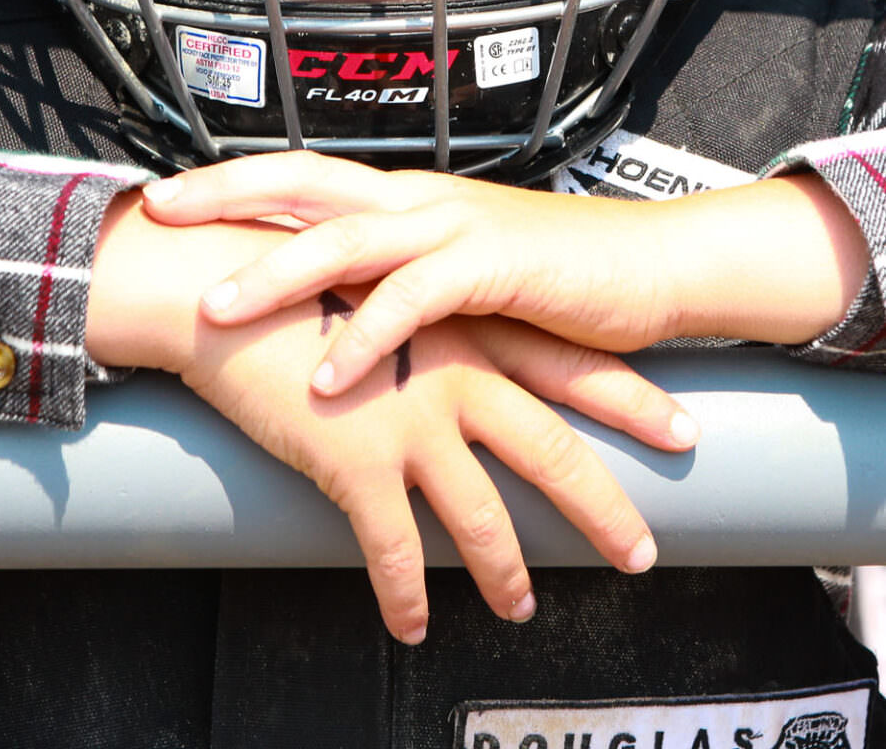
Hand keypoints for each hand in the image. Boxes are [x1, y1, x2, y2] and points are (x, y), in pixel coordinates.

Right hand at [89, 191, 694, 642]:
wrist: (222, 288)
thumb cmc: (297, 280)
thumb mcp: (382, 282)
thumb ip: (431, 311)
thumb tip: (459, 342)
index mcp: (465, 328)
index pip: (569, 368)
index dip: (630, 401)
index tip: (683, 431)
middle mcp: (453, 376)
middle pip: (552, 452)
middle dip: (602, 510)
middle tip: (640, 552)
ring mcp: (410, 422)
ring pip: (482, 517)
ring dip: (506, 572)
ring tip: (520, 608)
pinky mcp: (356, 462)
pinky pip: (393, 550)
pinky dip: (405, 595)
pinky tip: (411, 625)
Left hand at [140, 151, 684, 395]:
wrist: (649, 266)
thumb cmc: (551, 273)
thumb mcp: (460, 270)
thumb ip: (400, 277)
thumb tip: (338, 303)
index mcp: (406, 199)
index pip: (305, 176)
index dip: (236, 180)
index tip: (170, 194)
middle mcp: (419, 200)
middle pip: (306, 184)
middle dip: (229, 194)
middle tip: (160, 210)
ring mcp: (454, 227)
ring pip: (347, 240)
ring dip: (277, 273)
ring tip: (216, 308)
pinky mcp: (494, 267)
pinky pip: (415, 300)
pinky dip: (368, 338)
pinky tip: (330, 378)